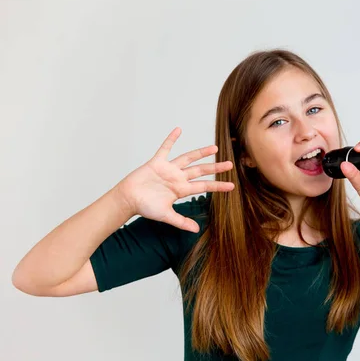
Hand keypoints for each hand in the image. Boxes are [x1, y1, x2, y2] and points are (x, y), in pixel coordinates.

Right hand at [115, 127, 233, 231]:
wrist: (127, 199)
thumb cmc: (144, 207)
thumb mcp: (166, 215)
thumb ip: (181, 222)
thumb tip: (196, 230)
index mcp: (181, 189)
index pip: (204, 186)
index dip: (218, 185)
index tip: (231, 186)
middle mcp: (177, 177)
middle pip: (200, 170)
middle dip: (215, 167)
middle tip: (230, 164)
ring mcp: (168, 169)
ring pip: (188, 158)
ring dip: (200, 152)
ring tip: (214, 147)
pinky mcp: (156, 162)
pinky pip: (165, 148)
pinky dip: (171, 139)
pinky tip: (179, 130)